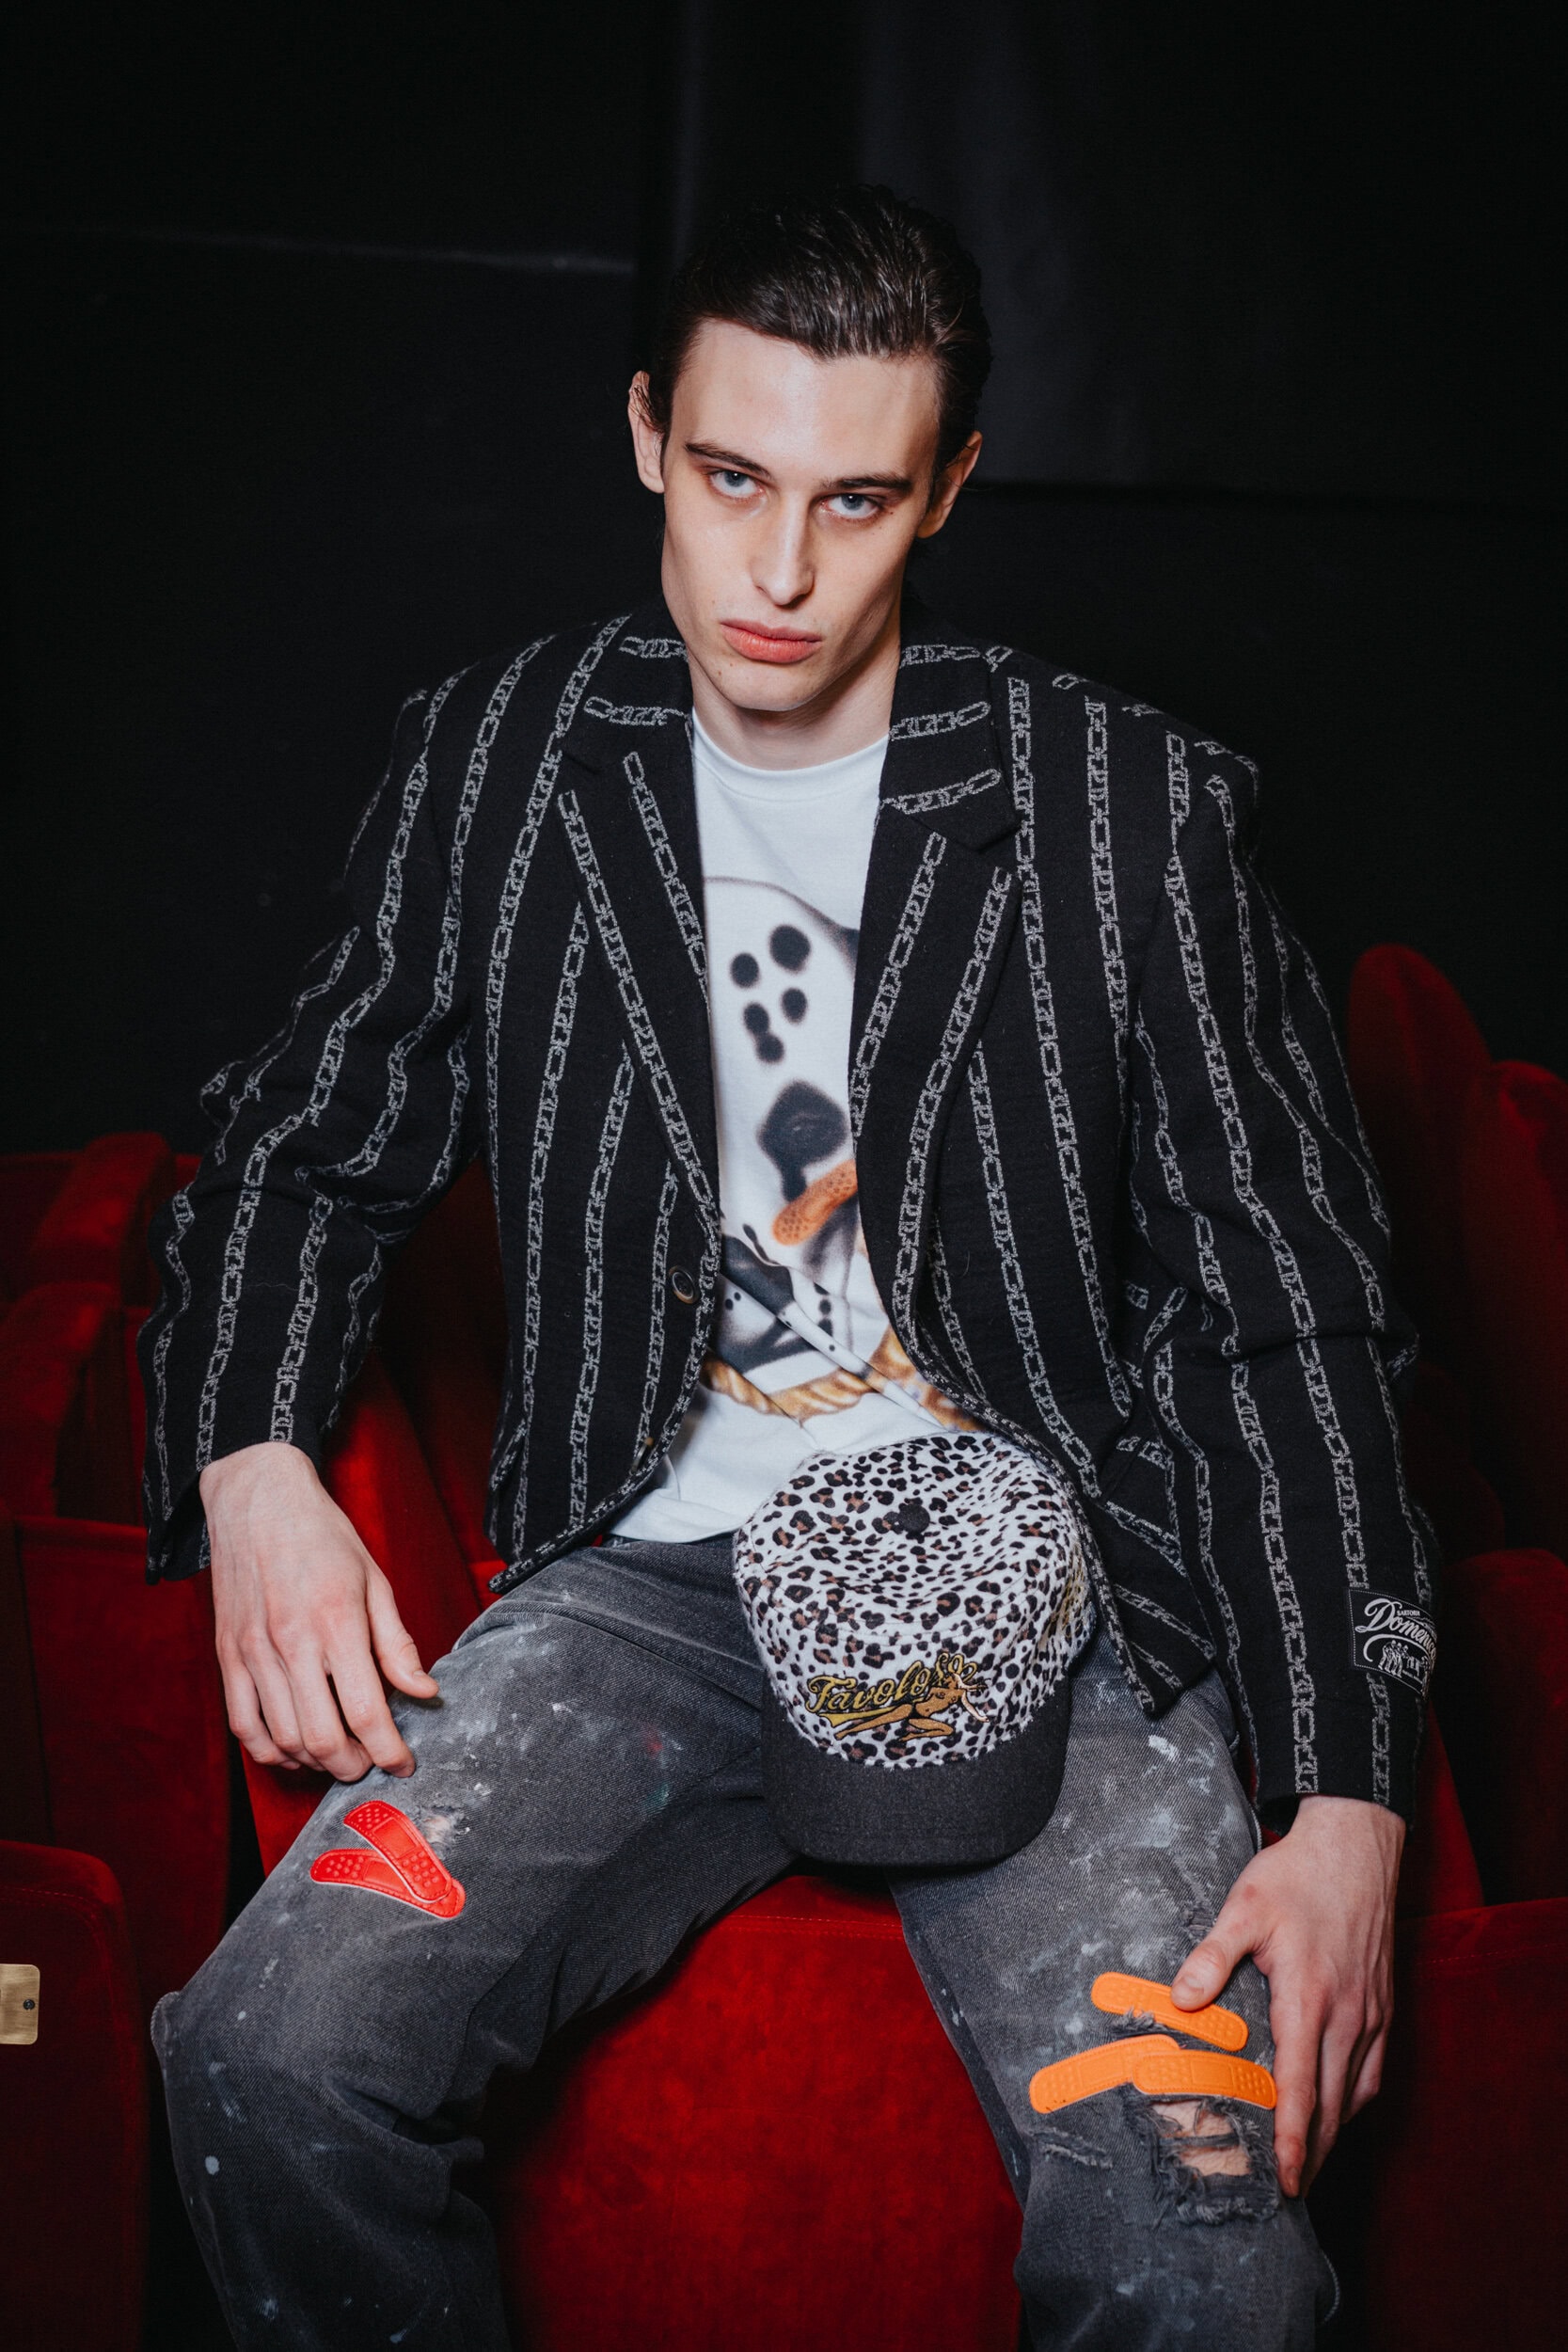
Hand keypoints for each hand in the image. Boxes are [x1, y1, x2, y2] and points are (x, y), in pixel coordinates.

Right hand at [200, 1441, 438, 1781]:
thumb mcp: (374, 1580)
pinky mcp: (227, 1656)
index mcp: (337, 1622)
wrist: (258, 1499)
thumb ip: (397, 1644)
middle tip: (371, 1762)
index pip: (368, 1711)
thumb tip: (425, 1692)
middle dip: (353, 1765)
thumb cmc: (324, 1536)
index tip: (404, 1765)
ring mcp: (253, 1652)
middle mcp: (292, 1643)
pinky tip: (293, 1750)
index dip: (390, 1751)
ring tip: (339, 1755)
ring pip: (283, 1739)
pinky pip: (243, 1725)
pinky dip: (268, 1751)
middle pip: (323, 1737)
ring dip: (315, 1761)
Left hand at [1170, 1793, 1404, 2195]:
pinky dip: (1356, 2101)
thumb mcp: (1244, 1907)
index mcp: (1309, 1997)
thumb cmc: (1297, 1875)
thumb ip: (1211, 1957)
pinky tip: (1338, 2109)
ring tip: (1310, 2164)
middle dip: (1313, 2156)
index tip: (1286, 2181)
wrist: (1357, 1845)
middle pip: (1332, 2105)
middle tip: (1291, 2193)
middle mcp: (1347, 2015)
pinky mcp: (1384, 2005)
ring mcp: (1371, 2013)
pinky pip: (1375, 2071)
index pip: (1300, 2087)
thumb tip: (1179, 2001)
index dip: (1293, 2139)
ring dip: (1335, 2134)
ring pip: (1356, 2093)